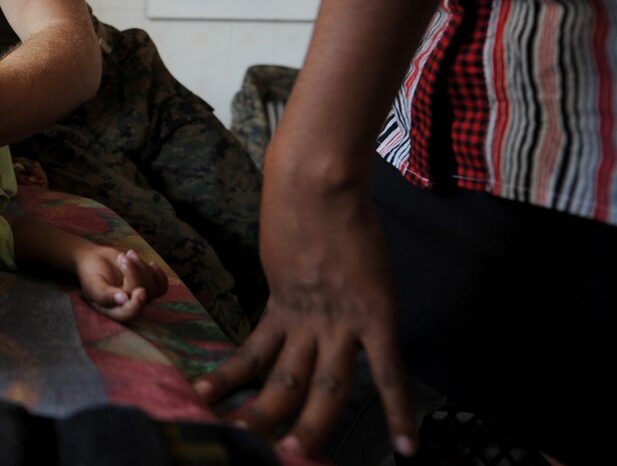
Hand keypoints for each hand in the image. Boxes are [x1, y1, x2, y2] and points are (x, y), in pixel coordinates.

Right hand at [76, 247, 167, 321]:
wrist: (95, 260)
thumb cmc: (91, 273)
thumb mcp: (92, 283)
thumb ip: (104, 294)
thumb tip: (123, 300)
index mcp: (113, 311)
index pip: (129, 313)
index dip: (137, 305)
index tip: (140, 291)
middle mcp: (129, 307)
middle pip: (143, 295)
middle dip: (134, 272)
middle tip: (122, 256)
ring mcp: (140, 297)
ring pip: (153, 288)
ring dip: (142, 267)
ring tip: (128, 254)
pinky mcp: (149, 287)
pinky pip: (162, 286)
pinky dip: (158, 273)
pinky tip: (150, 263)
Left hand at [192, 140, 417, 459]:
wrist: (317, 178)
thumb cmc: (297, 199)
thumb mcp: (282, 244)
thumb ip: (290, 274)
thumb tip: (293, 279)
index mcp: (282, 303)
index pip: (253, 355)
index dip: (232, 382)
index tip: (209, 402)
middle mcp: (307, 320)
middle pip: (283, 380)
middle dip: (264, 416)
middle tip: (243, 446)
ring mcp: (340, 319)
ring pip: (326, 385)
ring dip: (311, 424)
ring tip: (295, 456)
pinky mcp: (373, 312)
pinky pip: (388, 370)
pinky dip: (400, 410)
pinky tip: (408, 446)